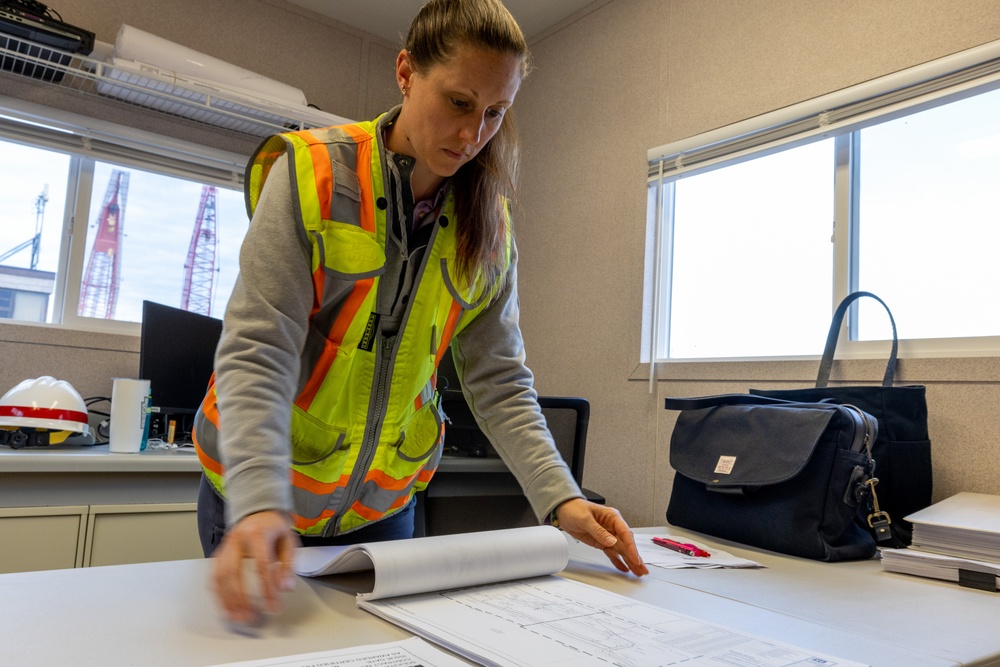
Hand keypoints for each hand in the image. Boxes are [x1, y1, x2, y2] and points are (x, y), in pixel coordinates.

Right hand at [211, 510, 299, 624]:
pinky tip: (226, 607)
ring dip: (226, 600)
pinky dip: (219, 594)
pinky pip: (214, 576)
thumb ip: (288, 565)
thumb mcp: (289, 541)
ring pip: (219, 576)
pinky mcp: (218, 554)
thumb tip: (285, 589)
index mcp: (257, 534)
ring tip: (237, 617)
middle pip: (233, 572)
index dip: (267, 589)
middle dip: (240, 598)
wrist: (258, 512)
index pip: (262, 565)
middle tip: (250, 617)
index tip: (273, 607)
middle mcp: (236, 539)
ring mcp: (224, 547)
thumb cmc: (274, 529)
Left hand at [555, 498, 647, 575]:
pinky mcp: (601, 542)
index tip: (635, 558)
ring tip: (638, 572)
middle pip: (627, 543)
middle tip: (642, 569)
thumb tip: (611, 541)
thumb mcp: (585, 518)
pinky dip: (618, 561)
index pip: (625, 533)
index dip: (632, 547)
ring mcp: (608, 535)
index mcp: (612, 517)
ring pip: (622, 550)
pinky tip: (624, 568)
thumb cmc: (574, 508)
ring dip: (630, 561)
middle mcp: (613, 526)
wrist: (563, 509)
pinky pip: (612, 552)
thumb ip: (598, 531)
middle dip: (635, 557)